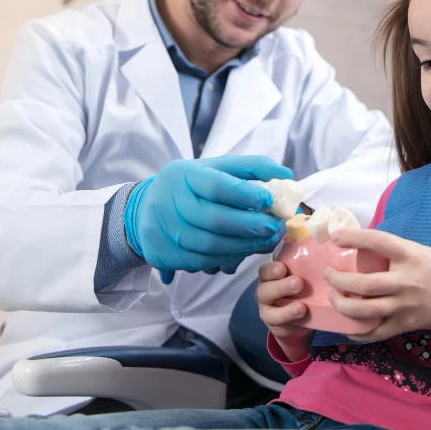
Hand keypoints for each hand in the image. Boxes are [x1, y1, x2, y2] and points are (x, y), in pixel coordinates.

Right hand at [125, 155, 292, 283]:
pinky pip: (202, 261)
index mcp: (184, 174)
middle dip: (250, 226)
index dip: (246, 194)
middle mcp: (169, 201)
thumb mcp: (214, 168)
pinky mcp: (163, 253)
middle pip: (215, 219)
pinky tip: (242, 253)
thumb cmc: (191, 185)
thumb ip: (250, 168)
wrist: (144, 209)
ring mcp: (164, 230)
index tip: (269, 199)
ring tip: (264, 241)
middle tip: (274, 228)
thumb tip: (286, 175)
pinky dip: (226, 259)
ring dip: (243, 247)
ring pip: (210, 245)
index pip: (216, 185)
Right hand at [255, 260, 313, 361]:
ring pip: (270, 311)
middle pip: (265, 290)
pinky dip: (289, 321)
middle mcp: (264, 292)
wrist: (299, 316)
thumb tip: (316, 242)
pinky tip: (301, 317)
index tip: (283, 268)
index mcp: (269, 276)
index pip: (265, 270)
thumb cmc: (300, 287)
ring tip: (301, 307)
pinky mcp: (274, 325)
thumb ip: (304, 263)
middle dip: (281, 286)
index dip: (272, 269)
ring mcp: (267, 310)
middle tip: (298, 283)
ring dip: (286, 309)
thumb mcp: (301, 274)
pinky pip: (279, 325)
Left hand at [324, 228, 430, 343]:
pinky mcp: (404, 324)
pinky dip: (358, 332)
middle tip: (328, 274)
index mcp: (410, 256)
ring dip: (343, 305)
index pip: (378, 242)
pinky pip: (375, 332)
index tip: (336, 236)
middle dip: (339, 279)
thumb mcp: (419, 251)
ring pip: (366, 310)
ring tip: (333, 298)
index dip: (354, 237)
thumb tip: (361, 242)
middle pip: (365, 283)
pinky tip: (346, 326)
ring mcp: (404, 305)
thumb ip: (394, 248)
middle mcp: (406, 281)